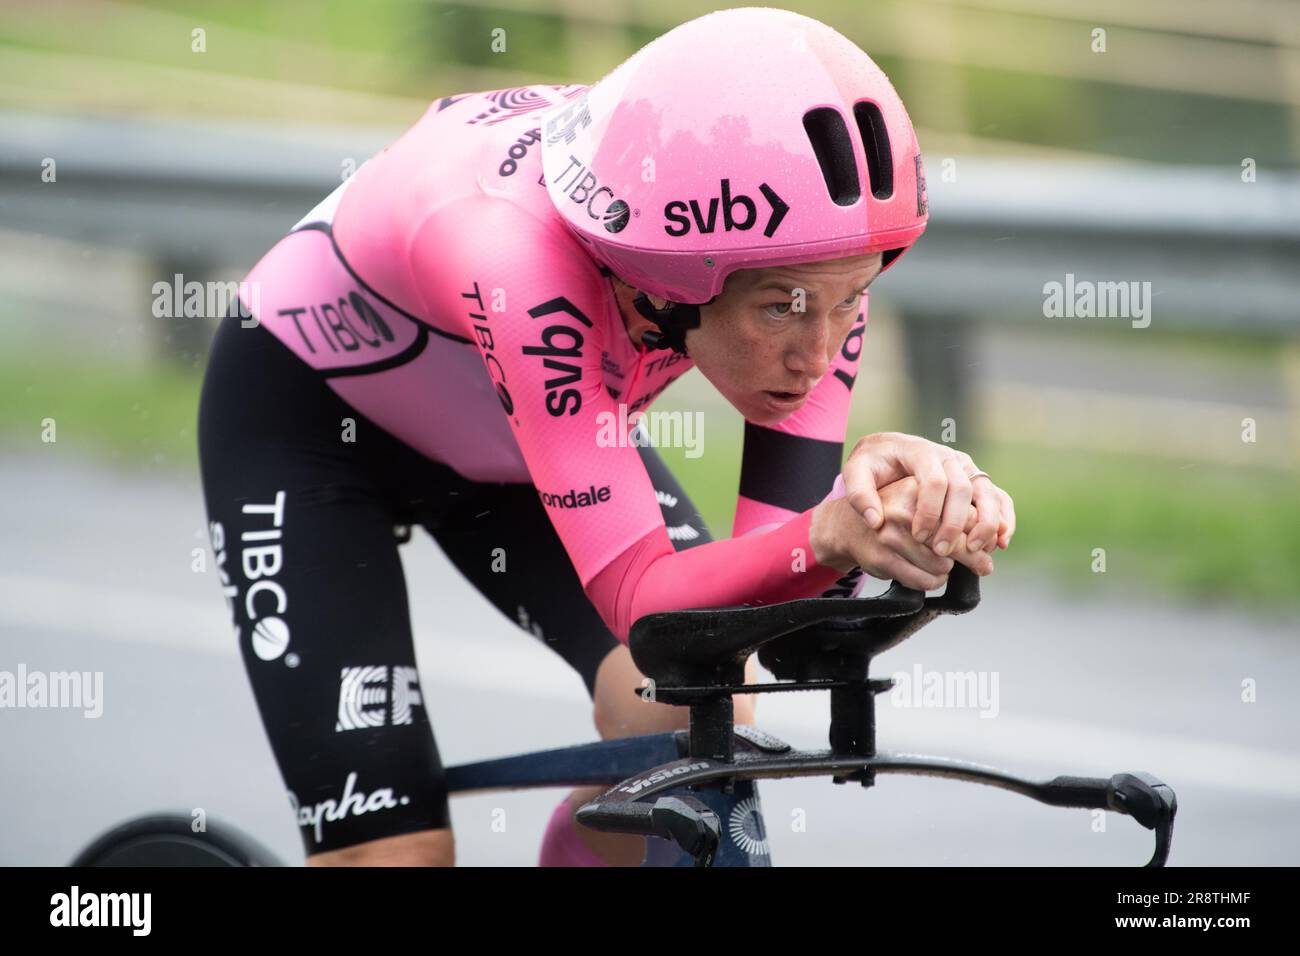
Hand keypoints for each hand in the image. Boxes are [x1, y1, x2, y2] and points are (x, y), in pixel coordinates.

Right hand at [811, 476, 992, 590]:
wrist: (847, 525)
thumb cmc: (893, 513)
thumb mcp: (921, 500)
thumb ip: (956, 513)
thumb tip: (995, 543)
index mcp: (919, 489)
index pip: (967, 516)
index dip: (981, 535)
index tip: (984, 544)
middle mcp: (905, 510)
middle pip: (956, 543)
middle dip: (973, 558)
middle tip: (982, 564)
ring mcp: (891, 536)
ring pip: (942, 567)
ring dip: (946, 570)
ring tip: (939, 563)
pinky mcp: (883, 559)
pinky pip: (924, 581)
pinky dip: (931, 581)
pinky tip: (925, 572)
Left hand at [839, 432, 1015, 556]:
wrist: (888, 450)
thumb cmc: (872, 464)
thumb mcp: (856, 472)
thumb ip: (859, 494)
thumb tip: (875, 520)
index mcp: (921, 451)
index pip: (934, 480)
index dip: (929, 511)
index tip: (918, 537)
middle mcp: (949, 457)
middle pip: (964, 488)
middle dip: (955, 523)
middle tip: (941, 551)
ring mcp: (966, 468)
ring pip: (987, 492)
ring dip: (986, 523)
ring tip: (975, 550)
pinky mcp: (976, 480)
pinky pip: (999, 497)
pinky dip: (1004, 518)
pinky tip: (1000, 542)